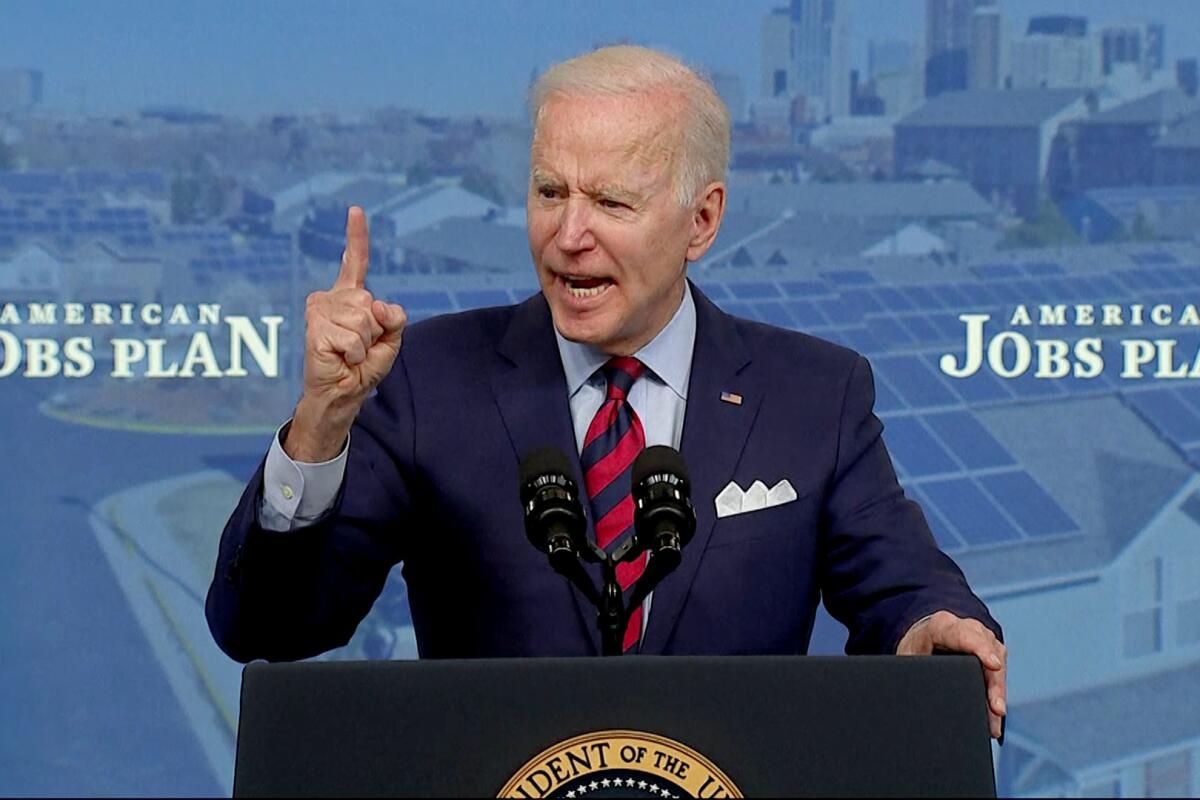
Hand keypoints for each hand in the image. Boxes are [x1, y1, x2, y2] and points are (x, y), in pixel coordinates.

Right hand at [286, 206, 406, 461]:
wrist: (341, 393)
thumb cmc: (362, 367)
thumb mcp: (390, 340)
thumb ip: (394, 318)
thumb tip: (377, 305)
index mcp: (350, 297)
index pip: (355, 261)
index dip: (356, 236)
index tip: (356, 210)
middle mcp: (331, 298)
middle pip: (371, 303)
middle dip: (375, 331)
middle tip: (359, 347)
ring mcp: (320, 311)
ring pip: (363, 320)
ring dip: (364, 343)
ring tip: (349, 353)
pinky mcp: (315, 328)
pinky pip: (353, 338)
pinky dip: (354, 353)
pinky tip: (341, 358)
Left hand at [896, 610, 1006, 739]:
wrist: (923, 638)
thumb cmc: (916, 647)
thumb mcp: (909, 656)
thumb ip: (915, 670)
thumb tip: (921, 697)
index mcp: (942, 626)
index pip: (964, 635)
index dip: (980, 649)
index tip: (994, 666)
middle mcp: (966, 627)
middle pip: (987, 651)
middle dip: (994, 681)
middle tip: (997, 708)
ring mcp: (982, 637)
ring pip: (998, 662)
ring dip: (999, 691)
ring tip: (996, 716)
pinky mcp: (992, 650)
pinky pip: (999, 670)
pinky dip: (998, 693)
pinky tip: (995, 713)